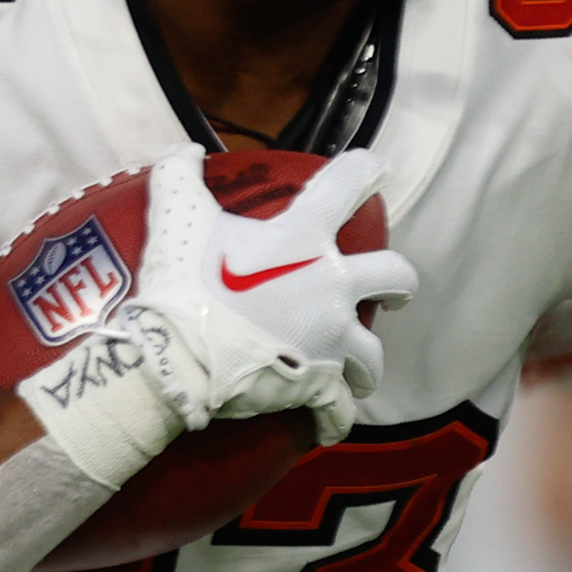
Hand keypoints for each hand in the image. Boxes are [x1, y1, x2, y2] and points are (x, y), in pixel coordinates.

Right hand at [119, 144, 419, 445]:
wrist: (174, 357)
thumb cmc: (180, 283)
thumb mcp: (176, 216)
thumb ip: (180, 175)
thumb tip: (184, 149)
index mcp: (303, 237)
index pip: (347, 185)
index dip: (367, 170)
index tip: (377, 169)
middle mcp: (331, 286)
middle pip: (397, 276)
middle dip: (398, 285)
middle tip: (390, 293)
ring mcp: (332, 339)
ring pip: (374, 354)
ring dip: (366, 363)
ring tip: (355, 370)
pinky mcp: (319, 386)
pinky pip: (341, 410)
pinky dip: (334, 418)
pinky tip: (327, 422)